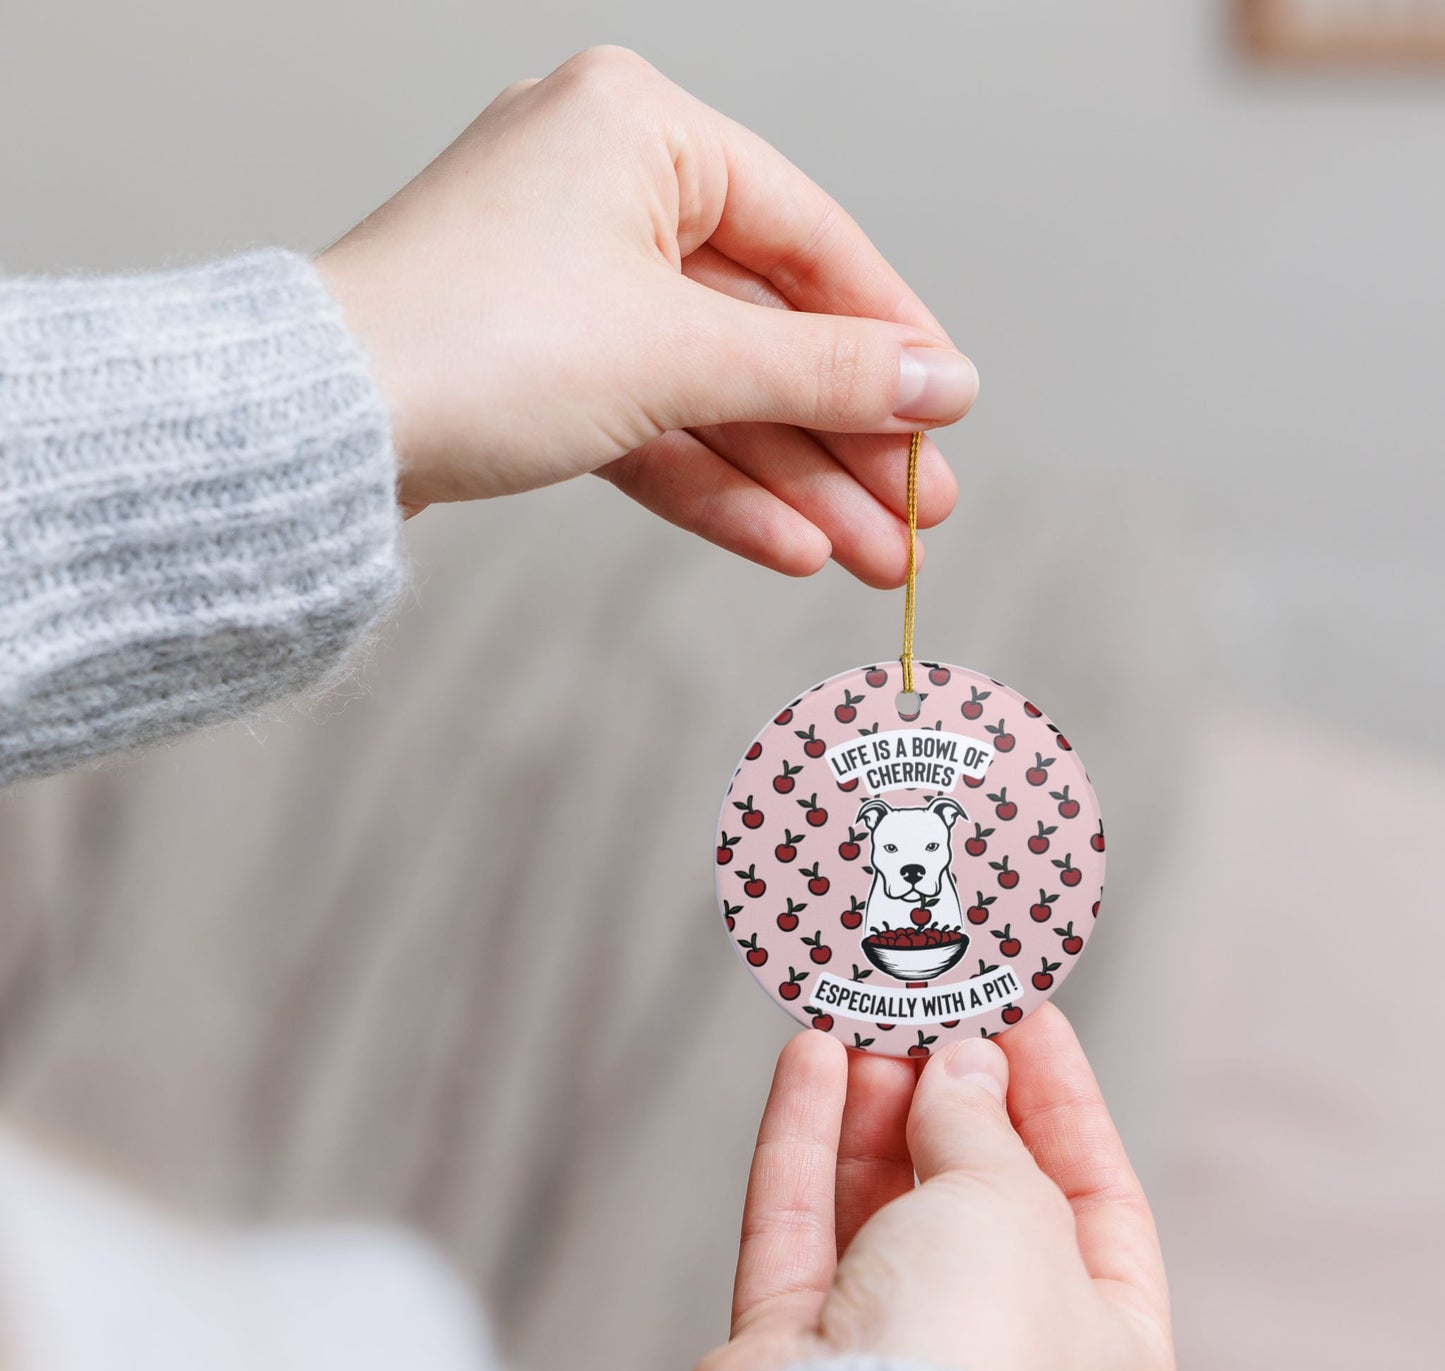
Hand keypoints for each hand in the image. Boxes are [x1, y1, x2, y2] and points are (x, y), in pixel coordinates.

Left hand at [316, 46, 976, 584]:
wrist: (313, 434)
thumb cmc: (474, 342)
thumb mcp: (679, 354)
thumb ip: (822, 371)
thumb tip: (943, 384)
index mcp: (638, 130)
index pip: (807, 237)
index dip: (889, 335)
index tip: (949, 411)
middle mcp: (602, 193)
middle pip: (762, 330)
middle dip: (844, 438)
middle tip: (919, 515)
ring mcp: (565, 286)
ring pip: (710, 393)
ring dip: (793, 481)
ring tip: (875, 557)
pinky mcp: (536, 368)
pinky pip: (650, 425)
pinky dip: (715, 486)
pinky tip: (791, 546)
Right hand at [684, 1005, 1174, 1370]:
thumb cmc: (973, 1363)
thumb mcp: (1012, 1206)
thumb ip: (984, 1126)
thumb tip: (963, 1069)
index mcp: (1105, 1348)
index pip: (1095, 1193)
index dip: (1059, 1096)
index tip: (1023, 1014)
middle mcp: (1000, 1354)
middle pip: (976, 1193)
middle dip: (949, 1093)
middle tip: (929, 1008)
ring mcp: (892, 1354)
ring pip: (881, 1202)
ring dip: (872, 1104)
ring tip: (865, 1020)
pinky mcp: (796, 1347)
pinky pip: (801, 1222)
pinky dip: (804, 1138)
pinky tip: (809, 1060)